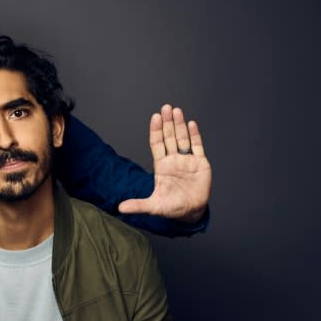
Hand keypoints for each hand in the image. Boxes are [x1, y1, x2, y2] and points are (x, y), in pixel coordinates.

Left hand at [118, 104, 211, 222]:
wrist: (190, 212)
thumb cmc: (171, 208)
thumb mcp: (153, 206)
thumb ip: (138, 205)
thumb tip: (119, 209)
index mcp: (161, 166)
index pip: (157, 144)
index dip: (156, 131)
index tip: (155, 117)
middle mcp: (173, 160)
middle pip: (169, 137)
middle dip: (167, 123)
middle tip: (166, 108)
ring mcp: (187, 160)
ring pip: (182, 139)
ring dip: (180, 125)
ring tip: (177, 111)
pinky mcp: (200, 163)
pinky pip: (197, 146)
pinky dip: (194, 135)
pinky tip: (191, 124)